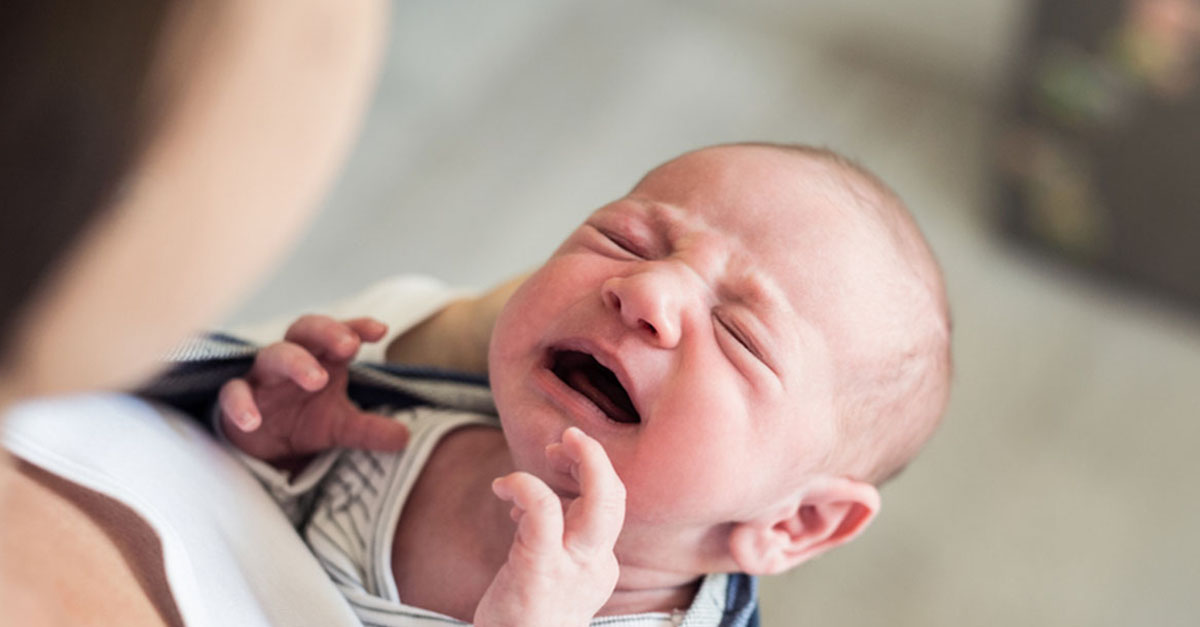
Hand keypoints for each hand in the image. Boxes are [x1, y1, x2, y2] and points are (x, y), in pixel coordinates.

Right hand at [218, 315, 408, 462]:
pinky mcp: (236, 399)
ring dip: (295, 362)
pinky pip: (233, 393)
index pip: (340, 334)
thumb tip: (405, 438)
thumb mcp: (342, 428)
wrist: (263, 447)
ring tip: (317, 379)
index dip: (357, 326)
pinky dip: (241, 404)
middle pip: (305, 330)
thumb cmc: (304, 420)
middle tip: (349, 345)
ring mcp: (263, 378)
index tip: (380, 330)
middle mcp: (292, 360)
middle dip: (327, 332)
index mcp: (322, 359)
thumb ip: (371, 430)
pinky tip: (253, 421)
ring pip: (273, 355)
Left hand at [474, 427, 625, 626]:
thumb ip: (550, 535)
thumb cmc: (524, 618)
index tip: (558, 460)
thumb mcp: (549, 573)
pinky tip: (504, 486)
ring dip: (581, 460)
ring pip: (599, 503)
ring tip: (549, 450)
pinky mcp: (541, 570)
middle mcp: (594, 565)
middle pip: (616, 500)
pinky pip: (544, 511)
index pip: (610, 505)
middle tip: (571, 436)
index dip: (589, 471)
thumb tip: (532, 497)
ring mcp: (572, 568)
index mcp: (598, 563)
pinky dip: (526, 484)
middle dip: (598, 457)